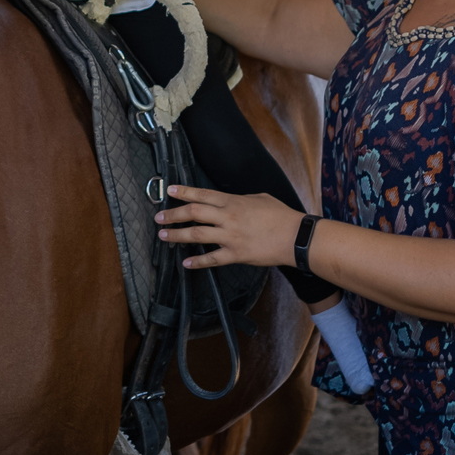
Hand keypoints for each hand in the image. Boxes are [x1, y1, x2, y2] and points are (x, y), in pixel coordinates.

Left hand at [155, 185, 302, 269]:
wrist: (295, 237)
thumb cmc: (280, 215)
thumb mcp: (259, 198)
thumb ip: (240, 199)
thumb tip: (228, 201)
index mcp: (233, 202)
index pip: (202, 194)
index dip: (183, 192)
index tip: (169, 191)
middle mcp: (227, 217)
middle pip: (193, 213)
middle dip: (173, 214)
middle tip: (159, 217)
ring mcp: (230, 237)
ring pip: (197, 235)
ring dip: (177, 235)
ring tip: (164, 236)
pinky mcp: (236, 254)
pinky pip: (212, 259)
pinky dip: (198, 261)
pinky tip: (186, 263)